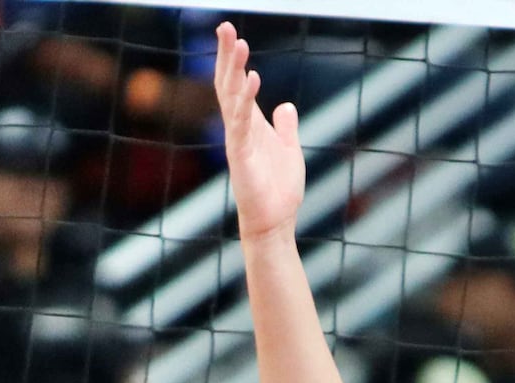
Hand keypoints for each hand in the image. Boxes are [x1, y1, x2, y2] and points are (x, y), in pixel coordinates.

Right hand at [213, 23, 305, 243]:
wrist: (274, 222)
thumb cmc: (278, 190)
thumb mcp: (288, 149)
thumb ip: (285, 127)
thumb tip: (286, 106)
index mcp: (249, 124)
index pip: (234, 85)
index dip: (231, 60)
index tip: (230, 33)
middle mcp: (238, 128)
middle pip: (227, 85)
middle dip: (227, 56)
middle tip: (226, 28)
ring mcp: (238, 141)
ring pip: (231, 98)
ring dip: (234, 70)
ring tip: (240, 44)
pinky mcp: (241, 156)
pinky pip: (242, 123)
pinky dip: (246, 100)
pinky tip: (252, 79)